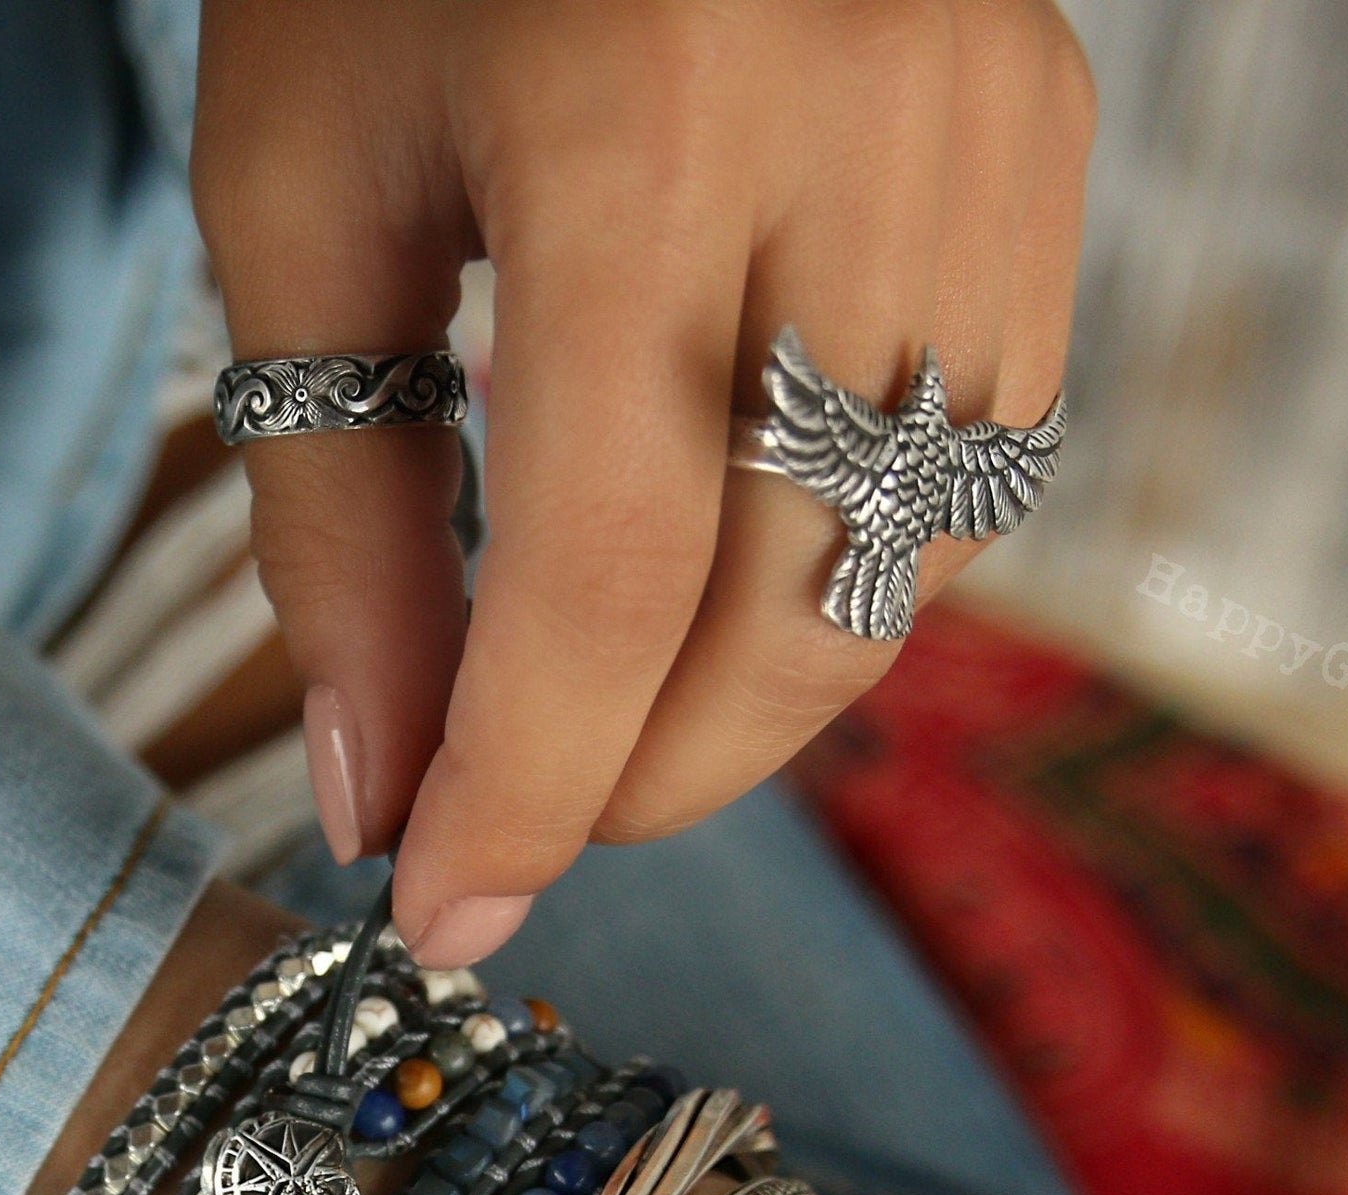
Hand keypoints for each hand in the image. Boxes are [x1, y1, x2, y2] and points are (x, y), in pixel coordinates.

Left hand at [193, 0, 1094, 963]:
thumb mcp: (301, 201)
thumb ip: (338, 520)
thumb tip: (375, 795)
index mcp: (642, 125)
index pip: (607, 581)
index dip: (522, 794)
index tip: (440, 915)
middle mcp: (867, 142)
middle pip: (784, 619)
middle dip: (632, 786)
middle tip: (508, 831)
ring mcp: (993, 152)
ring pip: (897, 582)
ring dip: (737, 714)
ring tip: (595, 727)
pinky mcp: (1045, 166)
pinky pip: (968, 486)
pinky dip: (835, 592)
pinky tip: (724, 585)